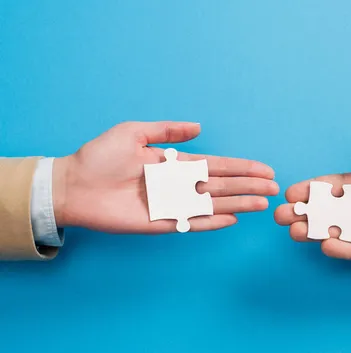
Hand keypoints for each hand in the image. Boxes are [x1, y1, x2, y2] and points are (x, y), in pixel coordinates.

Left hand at [53, 121, 278, 232]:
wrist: (73, 185)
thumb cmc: (99, 157)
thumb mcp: (133, 133)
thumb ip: (166, 131)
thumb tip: (198, 128)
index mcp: (174, 164)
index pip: (216, 165)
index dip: (241, 168)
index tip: (264, 170)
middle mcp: (178, 185)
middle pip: (222, 186)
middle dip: (248, 186)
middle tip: (273, 188)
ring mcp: (172, 204)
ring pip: (213, 204)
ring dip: (239, 204)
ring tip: (263, 204)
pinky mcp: (161, 223)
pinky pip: (192, 223)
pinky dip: (212, 222)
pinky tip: (232, 219)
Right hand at [275, 135, 350, 265]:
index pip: (342, 186)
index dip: (317, 188)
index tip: (293, 190)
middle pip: (337, 212)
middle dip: (309, 213)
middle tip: (281, 215)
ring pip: (347, 233)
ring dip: (320, 232)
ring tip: (295, 232)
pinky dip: (348, 250)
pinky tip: (328, 245)